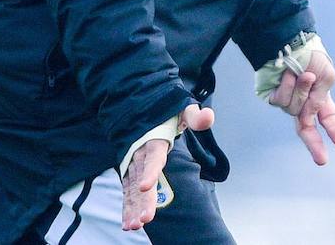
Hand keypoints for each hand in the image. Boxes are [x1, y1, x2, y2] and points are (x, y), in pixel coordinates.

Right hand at [121, 103, 212, 230]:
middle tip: (144, 220)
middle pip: (141, 179)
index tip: (145, 186)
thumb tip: (208, 117)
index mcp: (155, 141)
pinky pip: (127, 191)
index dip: (149, 172)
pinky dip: (127, 207)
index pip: (153, 157)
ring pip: (132, 188)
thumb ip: (195, 116)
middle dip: (142, 200)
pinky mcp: (130, 172)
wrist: (143, 108)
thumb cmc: (167, 113)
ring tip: (134, 226)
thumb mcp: (183, 109)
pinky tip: (127, 223)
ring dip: (132, 207)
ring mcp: (134, 164)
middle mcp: (141, 154)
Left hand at [268, 50, 334, 164]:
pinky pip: (281, 101)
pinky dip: (287, 87)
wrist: (289, 40)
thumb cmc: (311, 55)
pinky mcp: (272, 96)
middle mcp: (303, 102)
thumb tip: (308, 114)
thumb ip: (321, 99)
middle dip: (315, 144)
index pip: (328, 118)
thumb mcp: (326, 76)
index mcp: (319, 97)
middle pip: (306, 128)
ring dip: (302, 91)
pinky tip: (289, 74)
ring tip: (304, 74)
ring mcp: (288, 100)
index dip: (334, 129)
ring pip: (295, 110)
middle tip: (323, 161)